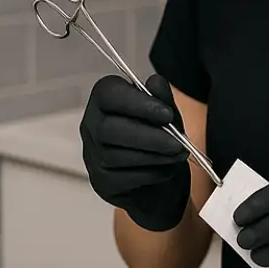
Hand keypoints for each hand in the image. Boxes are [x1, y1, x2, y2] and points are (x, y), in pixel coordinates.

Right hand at [80, 73, 192, 231]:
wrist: (162, 185)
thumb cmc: (161, 142)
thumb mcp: (168, 118)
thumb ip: (162, 100)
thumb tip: (155, 82)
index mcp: (105, 102)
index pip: (108, 93)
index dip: (137, 102)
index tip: (166, 114)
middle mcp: (91, 127)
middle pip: (109, 129)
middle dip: (148, 136)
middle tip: (177, 142)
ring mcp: (93, 157)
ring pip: (117, 156)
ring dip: (154, 156)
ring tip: (178, 154)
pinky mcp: (102, 183)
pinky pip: (124, 178)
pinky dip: (152, 174)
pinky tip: (166, 170)